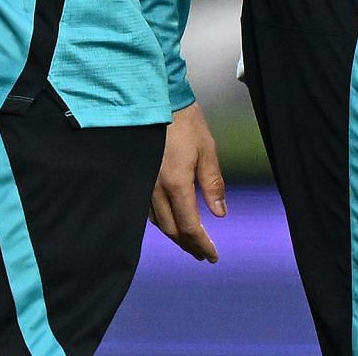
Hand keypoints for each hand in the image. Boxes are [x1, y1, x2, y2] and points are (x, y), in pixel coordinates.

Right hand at [149, 103, 225, 261]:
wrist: (156, 100)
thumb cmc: (185, 122)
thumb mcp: (207, 151)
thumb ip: (213, 184)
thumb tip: (220, 212)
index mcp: (176, 183)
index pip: (190, 226)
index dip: (202, 244)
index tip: (213, 255)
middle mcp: (156, 188)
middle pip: (172, 229)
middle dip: (189, 245)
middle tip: (203, 254)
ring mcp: (143, 184)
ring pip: (158, 222)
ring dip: (175, 235)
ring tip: (189, 242)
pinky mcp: (137, 177)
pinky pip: (147, 209)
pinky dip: (161, 220)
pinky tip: (169, 220)